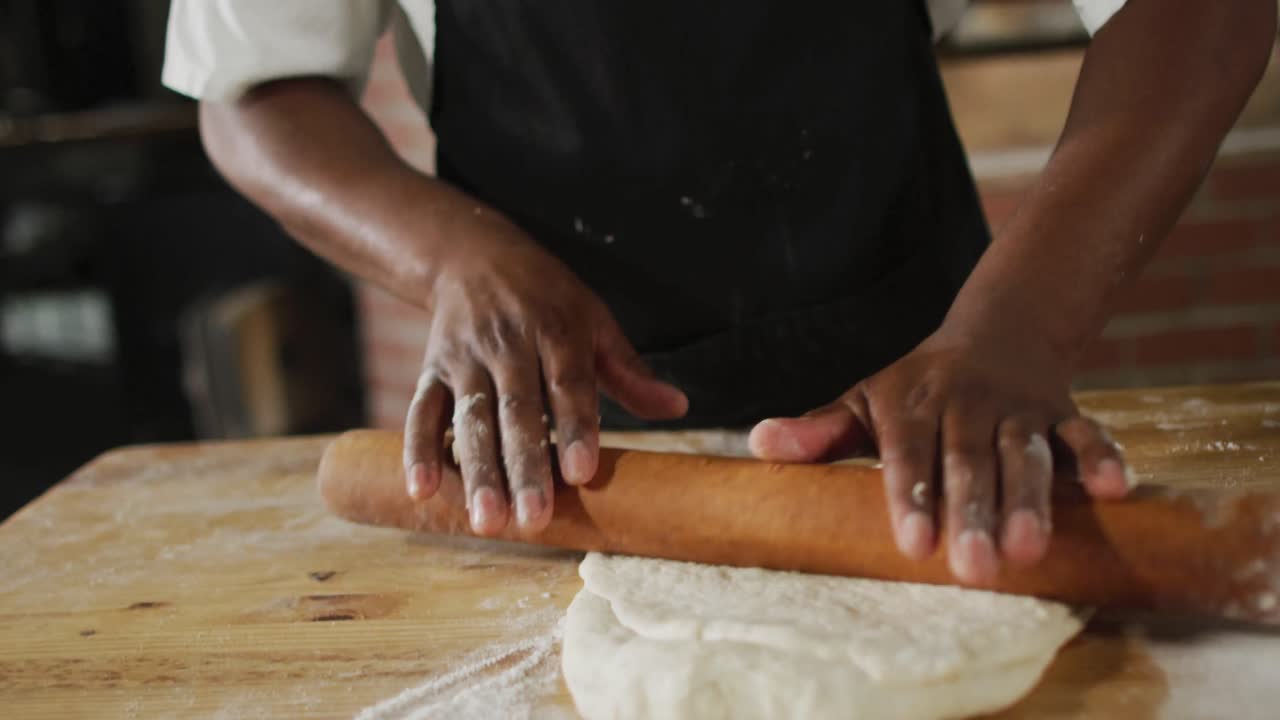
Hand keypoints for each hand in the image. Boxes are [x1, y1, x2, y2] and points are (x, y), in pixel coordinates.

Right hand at [402, 209, 687, 535]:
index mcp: (556, 329)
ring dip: (477, 471)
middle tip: (534, 518)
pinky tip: (421, 490)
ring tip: (486, 519)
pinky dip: (418, 451)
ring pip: (471, 419)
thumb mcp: (594, 319)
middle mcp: (507, 344)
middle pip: (517, 411)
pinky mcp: (429, 370)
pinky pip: (421, 412)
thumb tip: (679, 407)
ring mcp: (464, 359)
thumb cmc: (546, 298)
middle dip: (525, 466)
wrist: (470, 254)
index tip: (582, 472)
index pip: (568, 383)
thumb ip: (630, 370)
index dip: (576, 427)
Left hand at [747, 323, 1129, 584]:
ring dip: (1031, 500)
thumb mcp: (865, 401)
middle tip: (977, 569)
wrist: (995, 332)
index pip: (907, 453)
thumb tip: (758, 445)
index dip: (911, 496)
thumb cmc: (917, 386)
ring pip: (1026, 455)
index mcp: (912, 404)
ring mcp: (1018, 408)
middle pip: (969, 463)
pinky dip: (1102, 458)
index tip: (914, 544)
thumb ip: (821, 431)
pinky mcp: (1062, 412)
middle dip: (974, 514)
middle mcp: (966, 404)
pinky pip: (1085, 432)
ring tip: (1032, 550)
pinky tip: (1114, 493)